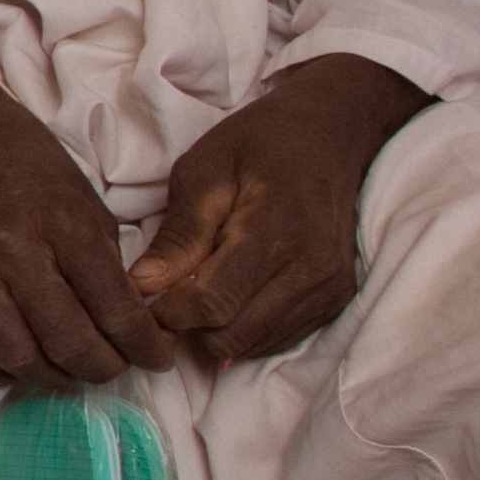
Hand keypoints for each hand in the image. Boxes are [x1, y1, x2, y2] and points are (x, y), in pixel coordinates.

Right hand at [0, 54, 165, 389]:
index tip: (158, 358)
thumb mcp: (85, 198)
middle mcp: (16, 250)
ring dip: (53, 377)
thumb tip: (130, 321)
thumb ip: (106, 262)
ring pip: (19, 355)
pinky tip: (19, 365)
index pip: (116, 311)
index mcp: (65, 225)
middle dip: (104, 369)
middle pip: (69, 342)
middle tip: (115, 367)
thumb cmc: (27, 160)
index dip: (146, 348)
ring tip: (68, 369)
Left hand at [127, 54, 426, 361]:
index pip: (212, 306)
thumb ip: (178, 234)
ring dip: (216, 330)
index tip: (146, 293)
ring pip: (254, 346)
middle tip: (168, 294)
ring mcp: (330, 291)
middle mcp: (311, 272)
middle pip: (232, 338)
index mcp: (275, 234)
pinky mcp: (336, 301)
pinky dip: (246, 328)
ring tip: (199, 288)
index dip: (168, 311)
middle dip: (189, 326)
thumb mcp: (203, 171)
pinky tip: (232, 293)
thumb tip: (143, 287)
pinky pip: (279, 339)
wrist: (333, 134)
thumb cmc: (259, 143)